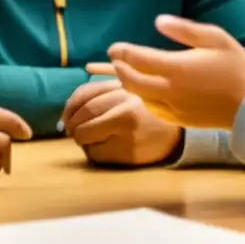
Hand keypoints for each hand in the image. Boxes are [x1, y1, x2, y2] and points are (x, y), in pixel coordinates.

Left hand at [62, 79, 181, 165]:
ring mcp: (127, 132)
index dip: (69, 107)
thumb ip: (100, 92)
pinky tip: (100, 148)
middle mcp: (125, 108)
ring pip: (85, 136)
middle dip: (72, 125)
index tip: (68, 115)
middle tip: (72, 130)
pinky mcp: (128, 153)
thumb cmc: (146, 112)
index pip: (84, 95)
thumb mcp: (128, 92)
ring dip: (80, 138)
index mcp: (124, 89)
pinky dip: (91, 151)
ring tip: (88, 138)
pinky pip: (96, 154)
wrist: (177, 135)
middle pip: (83, 115)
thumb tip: (67, 109)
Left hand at [104, 15, 244, 129]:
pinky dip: (143, 98)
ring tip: (127, 73)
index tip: (114, 47)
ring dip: (130, 84)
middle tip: (116, 59)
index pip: (137, 59)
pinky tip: (147, 91)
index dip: (121, 52)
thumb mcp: (215, 38)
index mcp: (177, 68)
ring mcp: (174, 108)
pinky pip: (152, 109)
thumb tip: (157, 21)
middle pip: (131, 81)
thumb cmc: (237, 67)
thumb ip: (184, 30)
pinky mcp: (179, 120)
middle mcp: (170, 90)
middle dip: (120, 69)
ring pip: (139, 97)